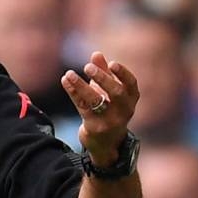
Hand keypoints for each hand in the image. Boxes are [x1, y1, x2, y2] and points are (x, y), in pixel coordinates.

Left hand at [61, 51, 138, 165]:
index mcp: (131, 100)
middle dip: (102, 78)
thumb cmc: (109, 110)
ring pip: (96, 102)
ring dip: (81, 86)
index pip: (132, 85)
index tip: (112, 63)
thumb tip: (96, 54)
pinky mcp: (94, 127)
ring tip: (69, 73)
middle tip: (87, 66)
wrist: (105, 143)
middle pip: (117, 94)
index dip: (123, 74)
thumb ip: (104, 73)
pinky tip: (65, 81)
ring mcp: (109, 121)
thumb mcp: (109, 92)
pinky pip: (82, 107)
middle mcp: (124, 111)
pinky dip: (73, 93)